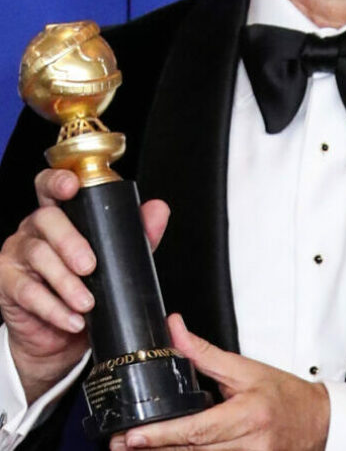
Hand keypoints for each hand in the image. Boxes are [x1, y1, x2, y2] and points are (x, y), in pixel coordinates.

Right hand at [0, 168, 168, 402]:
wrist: (60, 336)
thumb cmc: (86, 287)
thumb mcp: (115, 259)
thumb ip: (137, 234)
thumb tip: (158, 209)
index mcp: (61, 214)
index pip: (52, 186)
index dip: (58, 181)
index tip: (72, 187)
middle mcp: (35, 229)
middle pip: (46, 218)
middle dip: (70, 241)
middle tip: (90, 266)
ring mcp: (18, 255)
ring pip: (38, 256)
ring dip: (66, 282)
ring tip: (87, 302)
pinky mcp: (8, 284)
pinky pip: (27, 292)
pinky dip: (54, 308)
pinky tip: (72, 319)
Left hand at [110, 314, 329, 450]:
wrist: (317, 421)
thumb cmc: (284, 394)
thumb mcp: (246, 368)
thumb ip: (206, 354)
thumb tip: (175, 329)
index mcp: (248, 414)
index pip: (197, 429)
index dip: (162, 435)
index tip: (133, 435)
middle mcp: (249, 444)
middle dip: (153, 448)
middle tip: (119, 444)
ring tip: (135, 450)